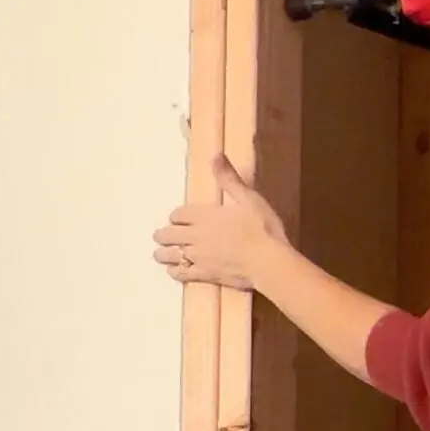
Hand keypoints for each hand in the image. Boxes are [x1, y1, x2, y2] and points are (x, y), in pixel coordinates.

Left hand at [153, 157, 287, 290]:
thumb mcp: (249, 198)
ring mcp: (198, 257)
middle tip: (160, 236)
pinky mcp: (204, 275)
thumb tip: (215, 155)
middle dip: (163, 234)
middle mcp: (196, 235)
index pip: (178, 214)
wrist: (269, 262)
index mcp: (205, 215)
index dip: (176, 216)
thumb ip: (229, 179)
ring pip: (170, 255)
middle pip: (169, 234)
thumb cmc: (263, 229)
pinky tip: (173, 271)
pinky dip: (174, 271)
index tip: (177, 219)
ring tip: (160, 254)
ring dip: (163, 253)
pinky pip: (181, 274)